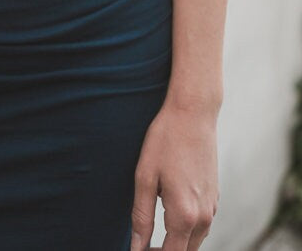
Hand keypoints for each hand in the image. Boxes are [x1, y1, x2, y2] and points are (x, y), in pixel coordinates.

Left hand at [130, 101, 219, 249]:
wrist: (194, 113)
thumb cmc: (166, 140)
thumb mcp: (145, 177)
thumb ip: (141, 216)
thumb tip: (136, 246)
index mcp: (185, 215)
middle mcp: (204, 216)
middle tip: (143, 245)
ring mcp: (213, 207)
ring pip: (196, 240)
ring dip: (178, 242)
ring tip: (153, 235)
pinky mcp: (215, 197)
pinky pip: (203, 225)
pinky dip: (188, 229)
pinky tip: (171, 215)